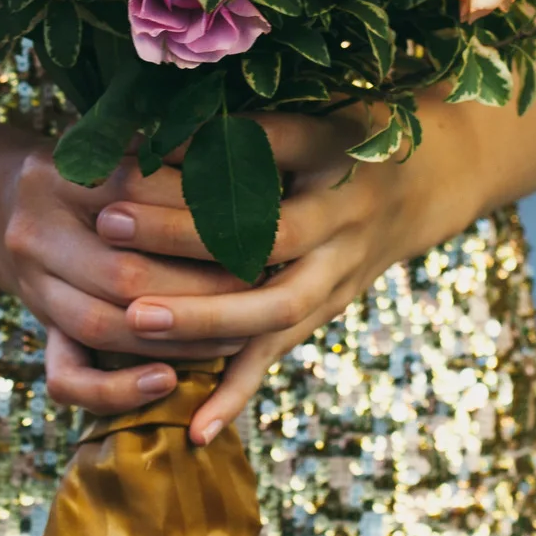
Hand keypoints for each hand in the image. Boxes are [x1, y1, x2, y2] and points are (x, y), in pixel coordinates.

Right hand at [0, 148, 253, 414]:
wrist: (16, 204)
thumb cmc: (95, 174)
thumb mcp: (120, 147)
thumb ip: (164, 151)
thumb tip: (238, 158)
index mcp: (56, 174)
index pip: (133, 192)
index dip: (197, 212)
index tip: (252, 221)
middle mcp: (33, 230)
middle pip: (122, 271)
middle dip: (200, 287)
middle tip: (257, 288)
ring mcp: (31, 284)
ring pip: (100, 325)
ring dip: (178, 338)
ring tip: (238, 333)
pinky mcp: (40, 327)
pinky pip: (66, 379)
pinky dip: (119, 390)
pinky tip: (168, 381)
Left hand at [93, 112, 475, 445]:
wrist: (423, 184)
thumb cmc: (341, 134)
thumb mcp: (308, 105)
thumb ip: (242, 118)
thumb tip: (152, 120)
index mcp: (334, 150)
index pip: (269, 144)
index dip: (206, 146)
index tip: (141, 144)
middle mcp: (342, 216)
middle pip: (267, 233)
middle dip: (186, 233)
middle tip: (111, 223)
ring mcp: (338, 272)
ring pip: (274, 305)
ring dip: (201, 315)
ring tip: (133, 319)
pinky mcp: (325, 312)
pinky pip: (277, 356)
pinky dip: (236, 394)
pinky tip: (194, 430)